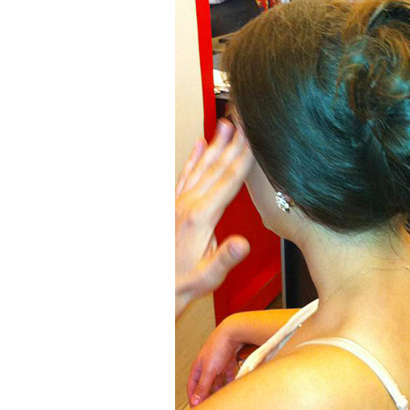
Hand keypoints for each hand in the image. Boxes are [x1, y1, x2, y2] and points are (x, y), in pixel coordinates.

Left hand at [175, 119, 254, 316]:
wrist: (154, 287)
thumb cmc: (183, 283)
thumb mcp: (209, 277)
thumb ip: (225, 258)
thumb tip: (241, 244)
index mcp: (200, 217)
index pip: (229, 181)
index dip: (244, 158)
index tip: (255, 139)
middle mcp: (188, 204)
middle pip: (216, 167)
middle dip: (232, 143)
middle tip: (244, 121)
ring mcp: (179, 203)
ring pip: (201, 166)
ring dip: (214, 145)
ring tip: (224, 125)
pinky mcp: (174, 205)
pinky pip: (186, 175)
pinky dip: (193, 158)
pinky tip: (198, 145)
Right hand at [186, 313, 253, 406]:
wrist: (234, 332)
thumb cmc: (218, 347)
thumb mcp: (209, 370)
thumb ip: (203, 386)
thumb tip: (195, 401)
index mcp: (198, 367)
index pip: (192, 386)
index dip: (193, 398)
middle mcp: (207, 366)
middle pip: (205, 385)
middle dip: (207, 396)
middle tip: (210, 408)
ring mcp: (218, 364)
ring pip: (217, 382)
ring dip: (218, 391)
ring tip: (221, 402)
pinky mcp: (229, 362)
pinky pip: (228, 377)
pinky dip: (229, 384)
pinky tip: (232, 391)